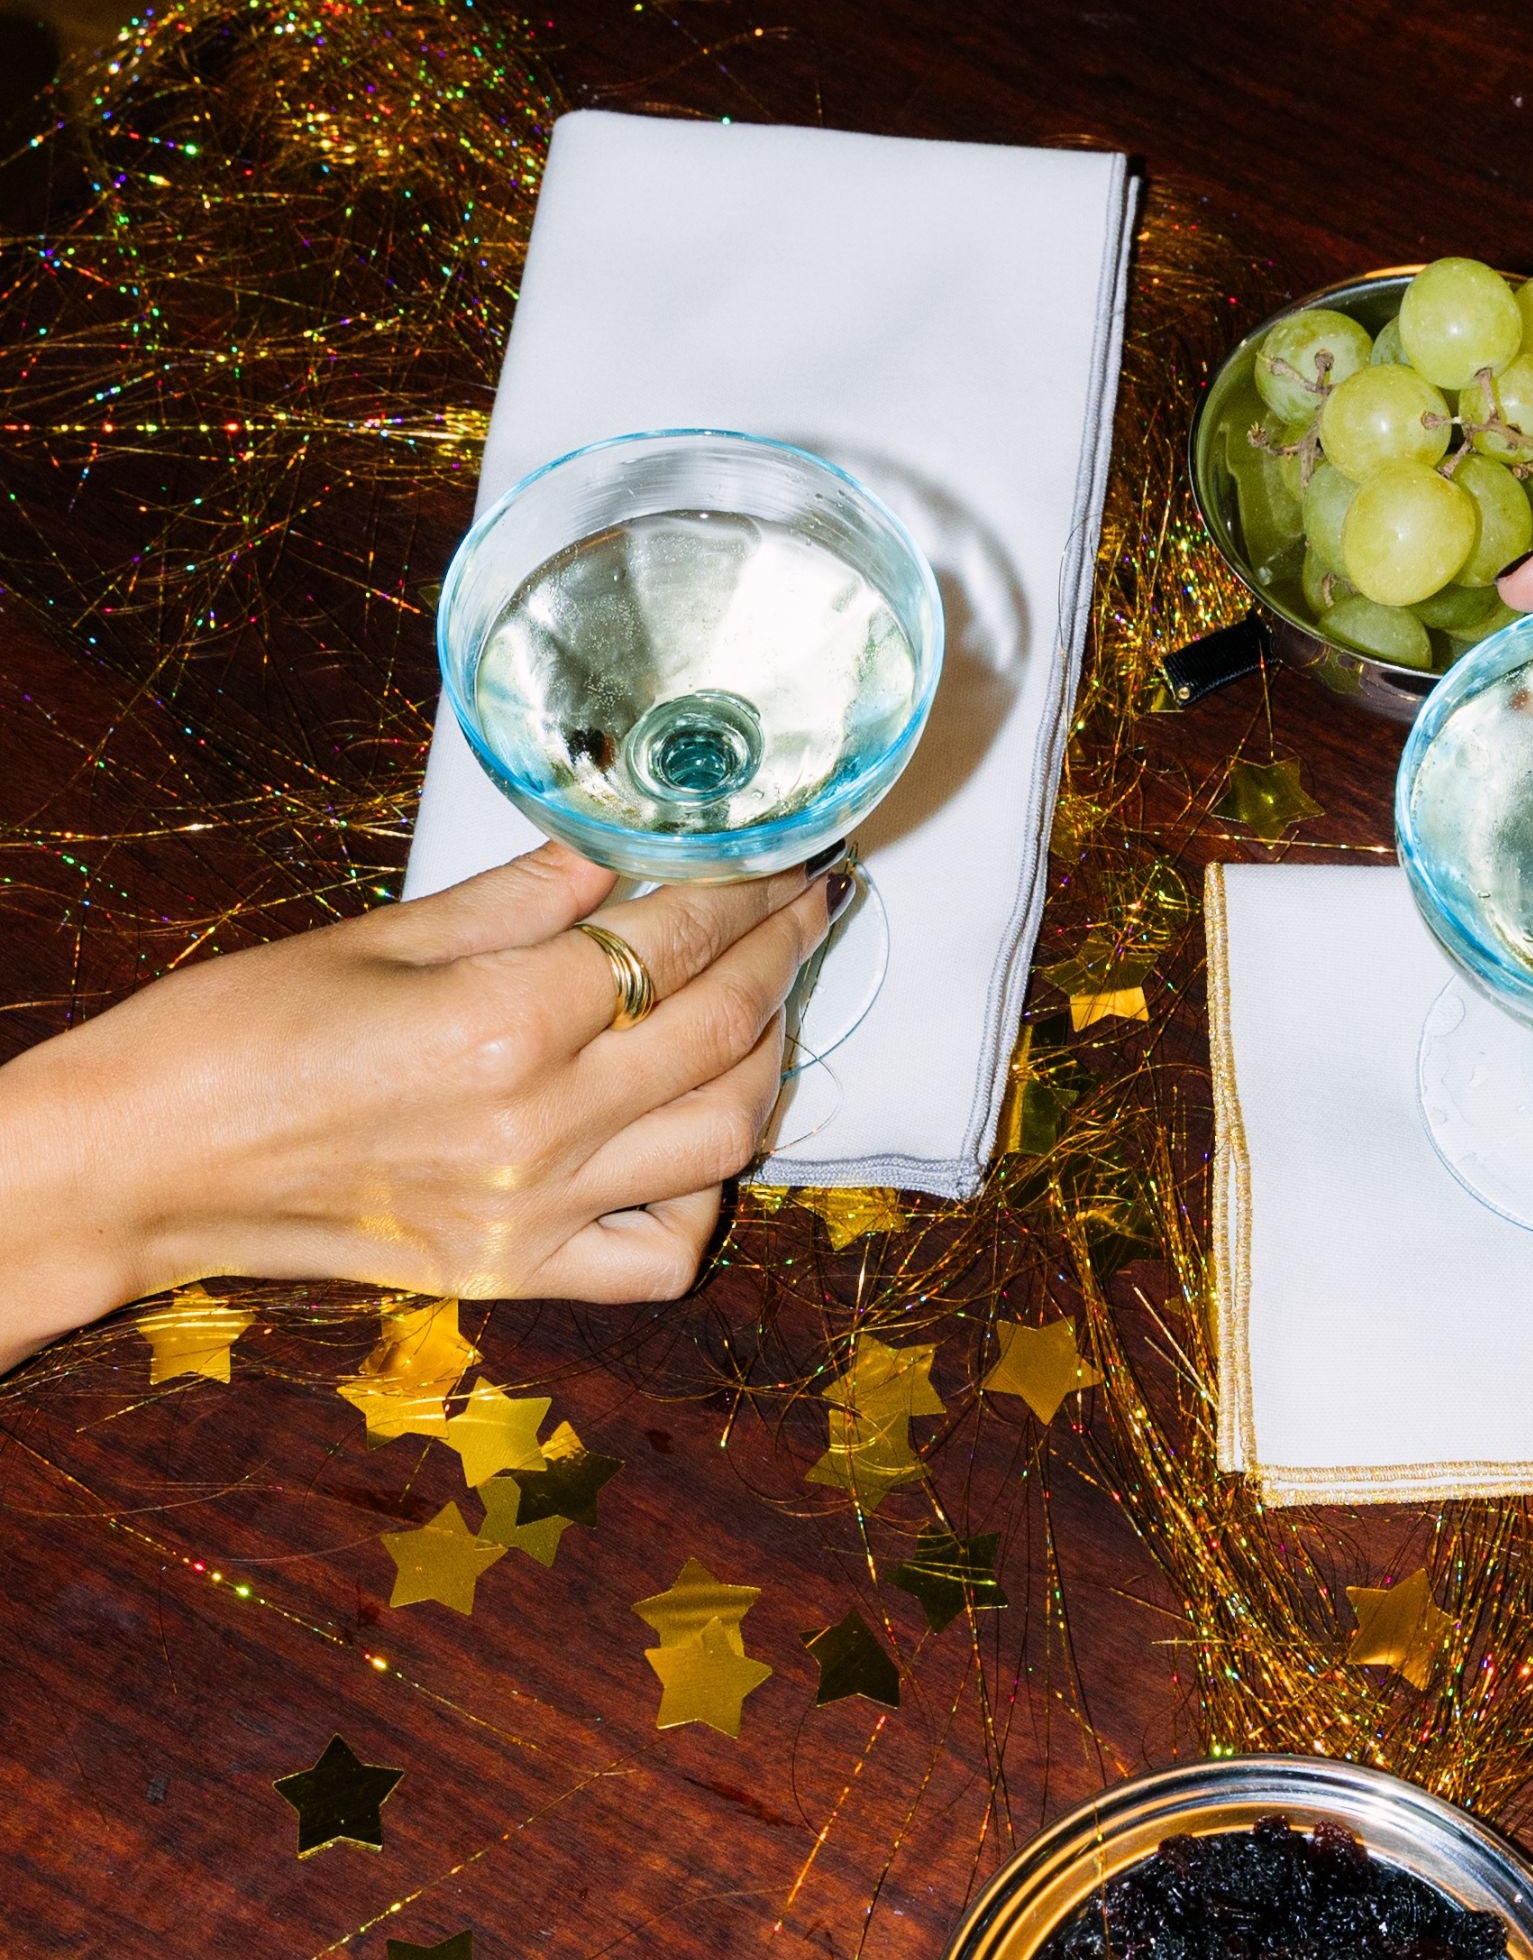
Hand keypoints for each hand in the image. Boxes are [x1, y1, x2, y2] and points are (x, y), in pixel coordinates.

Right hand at [0, 841, 835, 1368]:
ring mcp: (537, 1214)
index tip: (791, 853)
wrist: (137, 1166)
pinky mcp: (518, 1274)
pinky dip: (705, 1197)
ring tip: (766, 1001)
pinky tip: (690, 1141)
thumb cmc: (234, 1032)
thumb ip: (525, 894)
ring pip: (725, 1139)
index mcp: (503, 1022)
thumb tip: (624, 843)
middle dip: (786, 951)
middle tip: (810, 902)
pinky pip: (662, 1256)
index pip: (679, 940)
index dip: (752, 887)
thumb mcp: (381, 935)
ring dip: (768, 1060)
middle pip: (724, 1029)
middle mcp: (540, 1127)